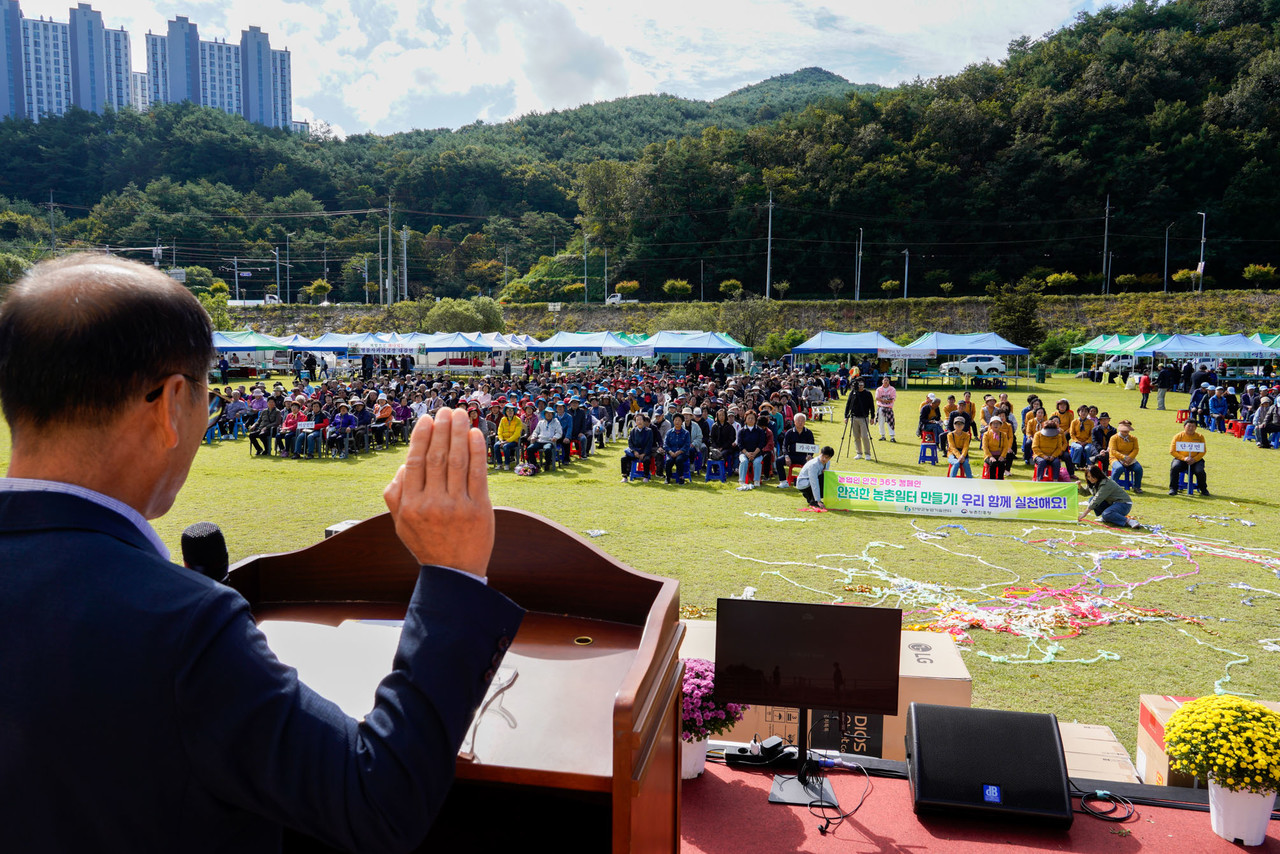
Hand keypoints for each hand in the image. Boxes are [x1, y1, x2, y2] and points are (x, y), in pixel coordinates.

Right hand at [384, 408, 493, 577]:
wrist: (454, 574)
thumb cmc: (427, 544)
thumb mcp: (400, 524)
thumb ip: (395, 495)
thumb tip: (403, 466)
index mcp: (410, 505)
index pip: (415, 462)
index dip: (421, 437)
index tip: (427, 419)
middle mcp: (432, 504)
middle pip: (437, 457)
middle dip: (441, 429)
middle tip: (446, 411)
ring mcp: (456, 507)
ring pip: (457, 461)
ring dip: (459, 433)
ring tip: (461, 414)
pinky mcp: (479, 510)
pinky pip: (477, 474)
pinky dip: (477, 451)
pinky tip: (475, 435)